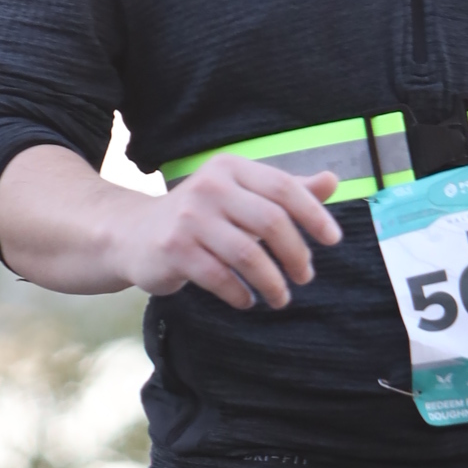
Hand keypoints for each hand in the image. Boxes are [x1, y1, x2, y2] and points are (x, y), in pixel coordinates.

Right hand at [116, 156, 340, 310]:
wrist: (134, 234)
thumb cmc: (201, 216)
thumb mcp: (241, 194)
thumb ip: (285, 190)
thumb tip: (332, 181)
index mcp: (231, 168)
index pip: (283, 187)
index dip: (313, 214)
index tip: (333, 240)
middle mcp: (210, 187)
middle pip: (270, 222)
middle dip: (296, 254)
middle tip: (305, 276)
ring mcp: (189, 218)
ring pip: (248, 255)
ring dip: (272, 282)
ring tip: (281, 297)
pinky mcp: (173, 249)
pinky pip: (220, 278)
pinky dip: (240, 294)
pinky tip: (247, 300)